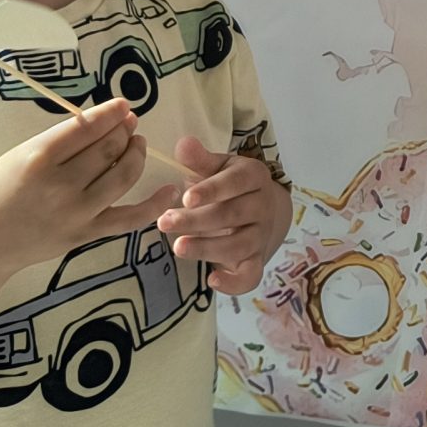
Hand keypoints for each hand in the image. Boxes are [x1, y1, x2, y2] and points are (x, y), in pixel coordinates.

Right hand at [0, 100, 178, 276]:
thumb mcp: (19, 154)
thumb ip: (59, 140)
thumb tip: (101, 121)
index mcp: (38, 158)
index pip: (87, 128)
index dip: (111, 113)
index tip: (124, 106)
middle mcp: (60, 184)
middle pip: (108, 149)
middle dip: (124, 131)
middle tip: (130, 124)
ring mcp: (76, 212)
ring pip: (123, 176)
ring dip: (136, 155)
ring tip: (137, 144)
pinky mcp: (85, 234)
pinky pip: (128, 219)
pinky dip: (153, 204)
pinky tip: (169, 189)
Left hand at [159, 144, 292, 293]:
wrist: (261, 209)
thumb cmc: (229, 184)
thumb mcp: (218, 167)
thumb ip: (200, 160)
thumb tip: (184, 144)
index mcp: (254, 176)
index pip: (236, 182)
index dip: (213, 190)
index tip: (187, 197)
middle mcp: (262, 205)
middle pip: (232, 215)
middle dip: (197, 220)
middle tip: (164, 222)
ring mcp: (260, 235)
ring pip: (239, 245)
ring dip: (208, 248)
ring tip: (178, 247)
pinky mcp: (256, 260)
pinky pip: (251, 276)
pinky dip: (234, 282)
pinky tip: (212, 280)